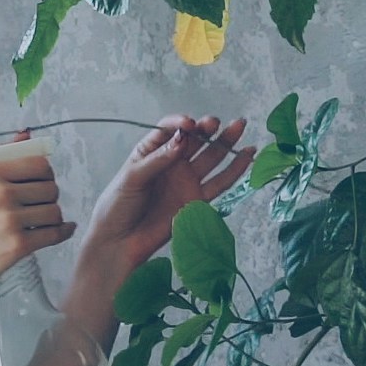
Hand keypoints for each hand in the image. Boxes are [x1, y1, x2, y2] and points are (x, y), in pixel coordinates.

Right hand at [0, 143, 70, 302]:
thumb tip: (26, 135)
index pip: (39, 164)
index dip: (45, 174)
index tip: (39, 183)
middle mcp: (0, 193)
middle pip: (51, 188)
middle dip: (48, 197)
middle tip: (36, 206)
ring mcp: (9, 220)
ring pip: (55, 211)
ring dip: (51, 218)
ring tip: (38, 222)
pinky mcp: (18, 245)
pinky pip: (54, 234)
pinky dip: (61, 232)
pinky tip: (60, 231)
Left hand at [84, 114, 254, 269]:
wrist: (118, 243)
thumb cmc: (117, 207)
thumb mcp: (131, 178)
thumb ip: (157, 160)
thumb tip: (182, 139)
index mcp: (151, 152)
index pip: (170, 130)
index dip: (181, 124)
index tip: (189, 125)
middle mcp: (172, 162)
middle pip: (194, 140)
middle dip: (206, 128)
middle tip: (214, 123)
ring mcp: (186, 180)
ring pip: (211, 156)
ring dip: (225, 141)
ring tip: (240, 125)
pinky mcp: (197, 199)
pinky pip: (221, 182)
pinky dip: (236, 168)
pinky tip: (249, 154)